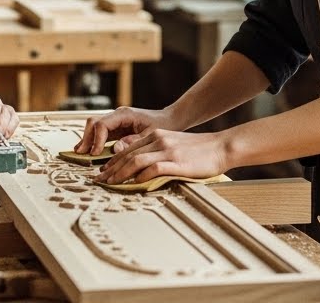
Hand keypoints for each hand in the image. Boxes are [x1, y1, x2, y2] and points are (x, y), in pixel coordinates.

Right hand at [74, 106, 175, 154]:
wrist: (170, 120)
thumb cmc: (162, 126)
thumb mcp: (150, 136)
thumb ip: (132, 142)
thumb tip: (114, 150)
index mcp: (125, 114)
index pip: (103, 124)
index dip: (97, 139)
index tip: (95, 153)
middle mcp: (117, 115)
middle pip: (94, 123)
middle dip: (86, 138)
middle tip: (81, 154)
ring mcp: (115, 121)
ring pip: (94, 126)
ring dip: (87, 139)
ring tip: (80, 153)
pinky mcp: (116, 128)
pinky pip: (100, 132)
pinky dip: (93, 141)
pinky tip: (88, 151)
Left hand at [95, 129, 229, 184]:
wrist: (221, 147)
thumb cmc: (199, 150)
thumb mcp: (174, 145)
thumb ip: (157, 153)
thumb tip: (140, 168)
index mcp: (156, 136)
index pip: (128, 148)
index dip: (113, 161)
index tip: (104, 172)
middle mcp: (158, 140)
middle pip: (127, 155)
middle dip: (111, 169)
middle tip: (99, 181)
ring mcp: (167, 151)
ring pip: (135, 161)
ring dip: (120, 174)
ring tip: (110, 184)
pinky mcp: (176, 162)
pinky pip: (153, 168)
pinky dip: (140, 177)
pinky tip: (133, 184)